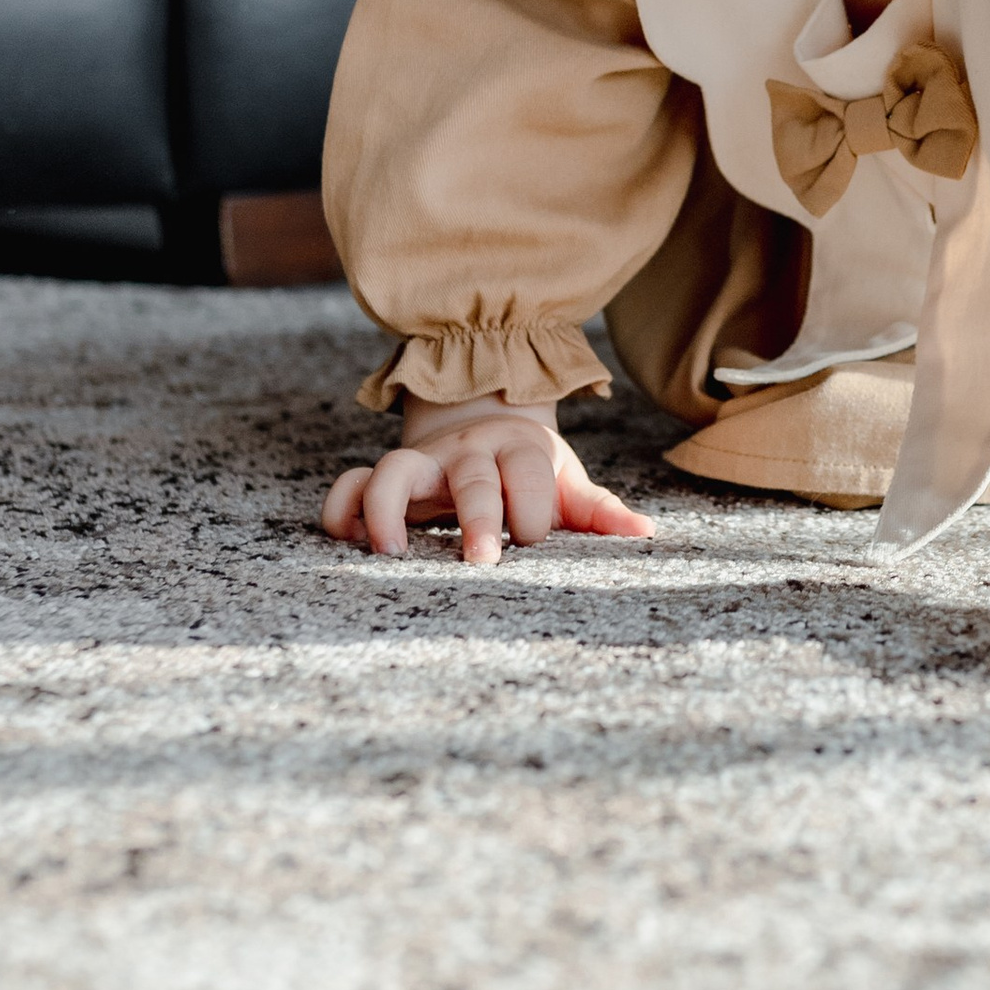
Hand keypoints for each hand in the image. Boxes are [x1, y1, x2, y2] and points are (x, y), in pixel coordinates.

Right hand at [322, 395, 654, 566]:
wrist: (487, 428)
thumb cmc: (532, 473)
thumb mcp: (569, 485)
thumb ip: (599, 511)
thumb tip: (646, 534)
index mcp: (521, 452)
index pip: (529, 476)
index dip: (532, 509)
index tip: (531, 543)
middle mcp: (469, 452)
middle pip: (470, 476)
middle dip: (476, 515)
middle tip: (479, 562)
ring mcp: (424, 462)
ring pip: (394, 469)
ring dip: (390, 507)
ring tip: (390, 553)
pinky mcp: (387, 477)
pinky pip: (351, 483)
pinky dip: (343, 508)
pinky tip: (347, 541)